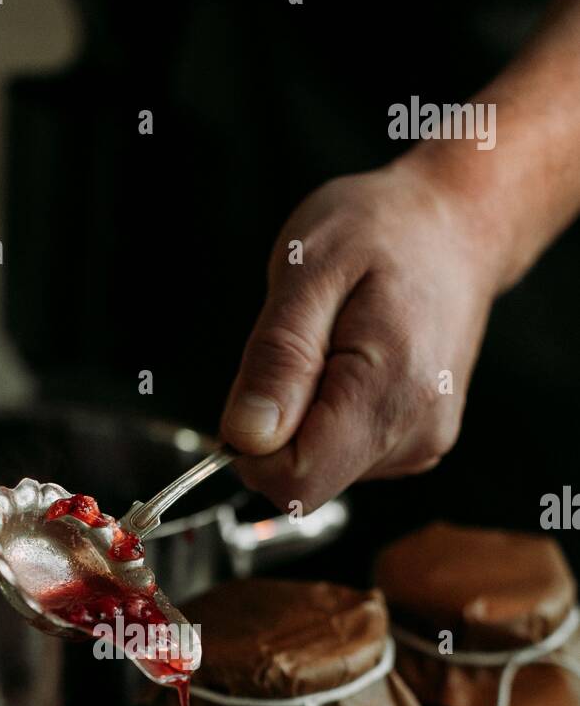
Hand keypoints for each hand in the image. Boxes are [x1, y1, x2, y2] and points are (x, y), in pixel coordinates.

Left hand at [220, 160, 502, 512]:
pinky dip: (329, 416)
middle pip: (307, 481)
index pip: (296, 481)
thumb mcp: (308, 269)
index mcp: (389, 392)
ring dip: (304, 417)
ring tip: (336, 345)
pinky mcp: (417, 444)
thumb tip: (247, 437)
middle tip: (304, 349)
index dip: (253, 450)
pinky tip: (353, 363)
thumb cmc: (385, 231)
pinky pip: (344, 455)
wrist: (457, 224)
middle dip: (280, 427)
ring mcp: (421, 444)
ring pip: (322, 470)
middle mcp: (415, 433)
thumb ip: (277, 359)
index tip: (257, 389)